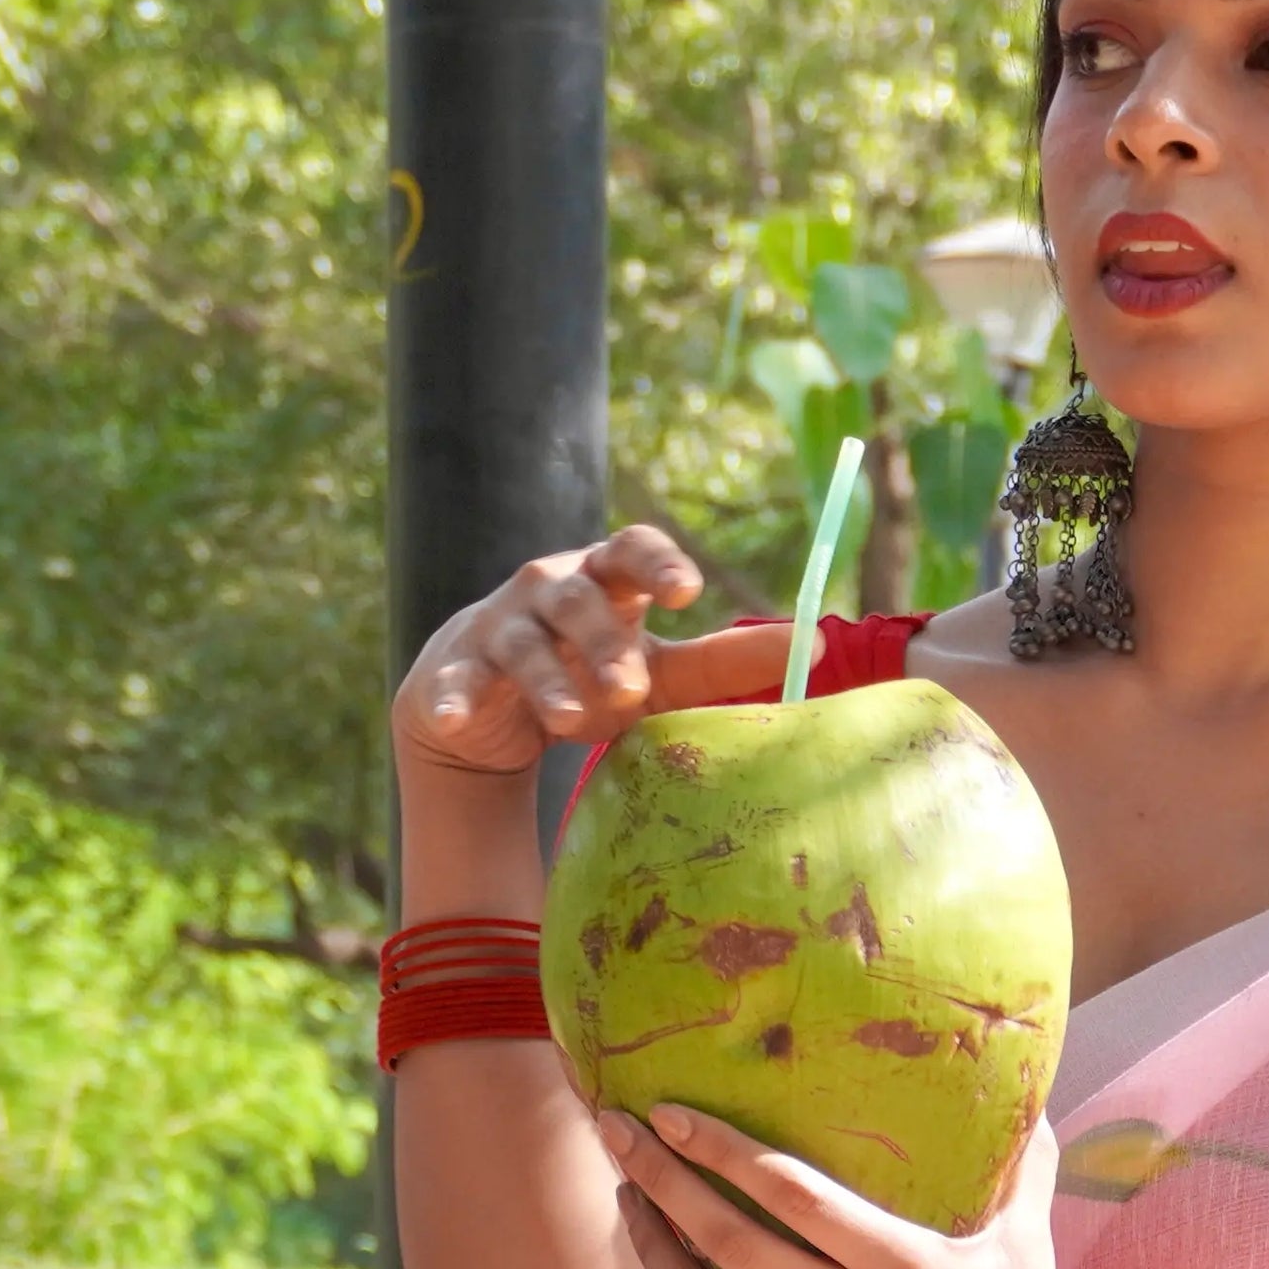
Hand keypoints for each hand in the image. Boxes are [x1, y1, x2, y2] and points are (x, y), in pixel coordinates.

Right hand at [391, 526, 708, 787]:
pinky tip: (454, 717)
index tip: (689, 593)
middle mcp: (549, 590)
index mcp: (605, 579)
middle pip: (578, 599)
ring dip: (547, 679)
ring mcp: (498, 628)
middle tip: (632, 687)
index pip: (631, 550)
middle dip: (605, 641)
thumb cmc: (588, 677)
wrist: (487, 708)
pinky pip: (456, 683)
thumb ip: (724, 662)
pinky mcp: (457, 671)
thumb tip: (814, 648)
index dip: (658, 563)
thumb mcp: (658, 672)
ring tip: (574, 718)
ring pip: (523, 644)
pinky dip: (454, 698)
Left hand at [597, 1102, 1102, 1268]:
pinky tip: (666, 1251)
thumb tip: (1027, 1096)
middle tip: (614, 1125)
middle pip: (726, 1243)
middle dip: (662, 1181)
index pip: (795, 1199)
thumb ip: (1023, 1171)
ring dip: (651, 1245)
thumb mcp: (1029, 1254)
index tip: (673, 1110)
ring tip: (627, 1190)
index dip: (726, 1153)